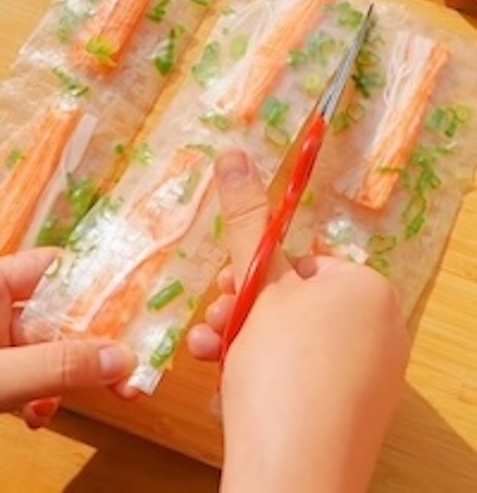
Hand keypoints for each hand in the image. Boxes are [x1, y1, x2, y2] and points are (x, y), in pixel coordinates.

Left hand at [0, 248, 135, 427]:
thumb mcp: (2, 375)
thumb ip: (57, 366)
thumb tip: (122, 359)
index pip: (59, 268)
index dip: (98, 284)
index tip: (136, 307)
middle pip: (63, 313)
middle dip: (95, 344)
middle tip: (131, 366)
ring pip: (51, 349)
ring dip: (71, 377)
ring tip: (98, 397)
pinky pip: (31, 376)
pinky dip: (42, 395)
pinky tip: (40, 415)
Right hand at [188, 151, 409, 492]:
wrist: (292, 480)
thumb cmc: (281, 367)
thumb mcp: (258, 282)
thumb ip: (247, 215)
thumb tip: (232, 152)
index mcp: (370, 289)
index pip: (306, 260)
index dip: (259, 269)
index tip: (227, 281)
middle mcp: (381, 330)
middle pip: (295, 301)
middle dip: (243, 305)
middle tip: (215, 313)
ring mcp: (369, 378)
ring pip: (291, 340)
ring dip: (240, 336)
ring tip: (205, 347)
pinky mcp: (349, 415)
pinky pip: (301, 377)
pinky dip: (263, 372)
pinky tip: (223, 379)